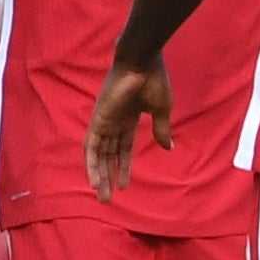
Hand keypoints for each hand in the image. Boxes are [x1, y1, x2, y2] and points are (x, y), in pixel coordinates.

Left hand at [86, 60, 172, 202]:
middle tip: (108, 198)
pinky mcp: (98, 120)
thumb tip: (168, 148)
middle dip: (108, 176)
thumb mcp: (161, 110)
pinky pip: (91, 146)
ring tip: (102, 197)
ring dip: (99, 176)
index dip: (124, 166)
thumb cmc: (155, 80)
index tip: (124, 185)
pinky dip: (91, 163)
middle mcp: (114, 121)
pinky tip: (94, 181)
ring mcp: (104, 121)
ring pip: (98, 154)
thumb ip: (162, 130)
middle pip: (109, 155)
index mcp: (129, 117)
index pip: (123, 147)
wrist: (142, 61)